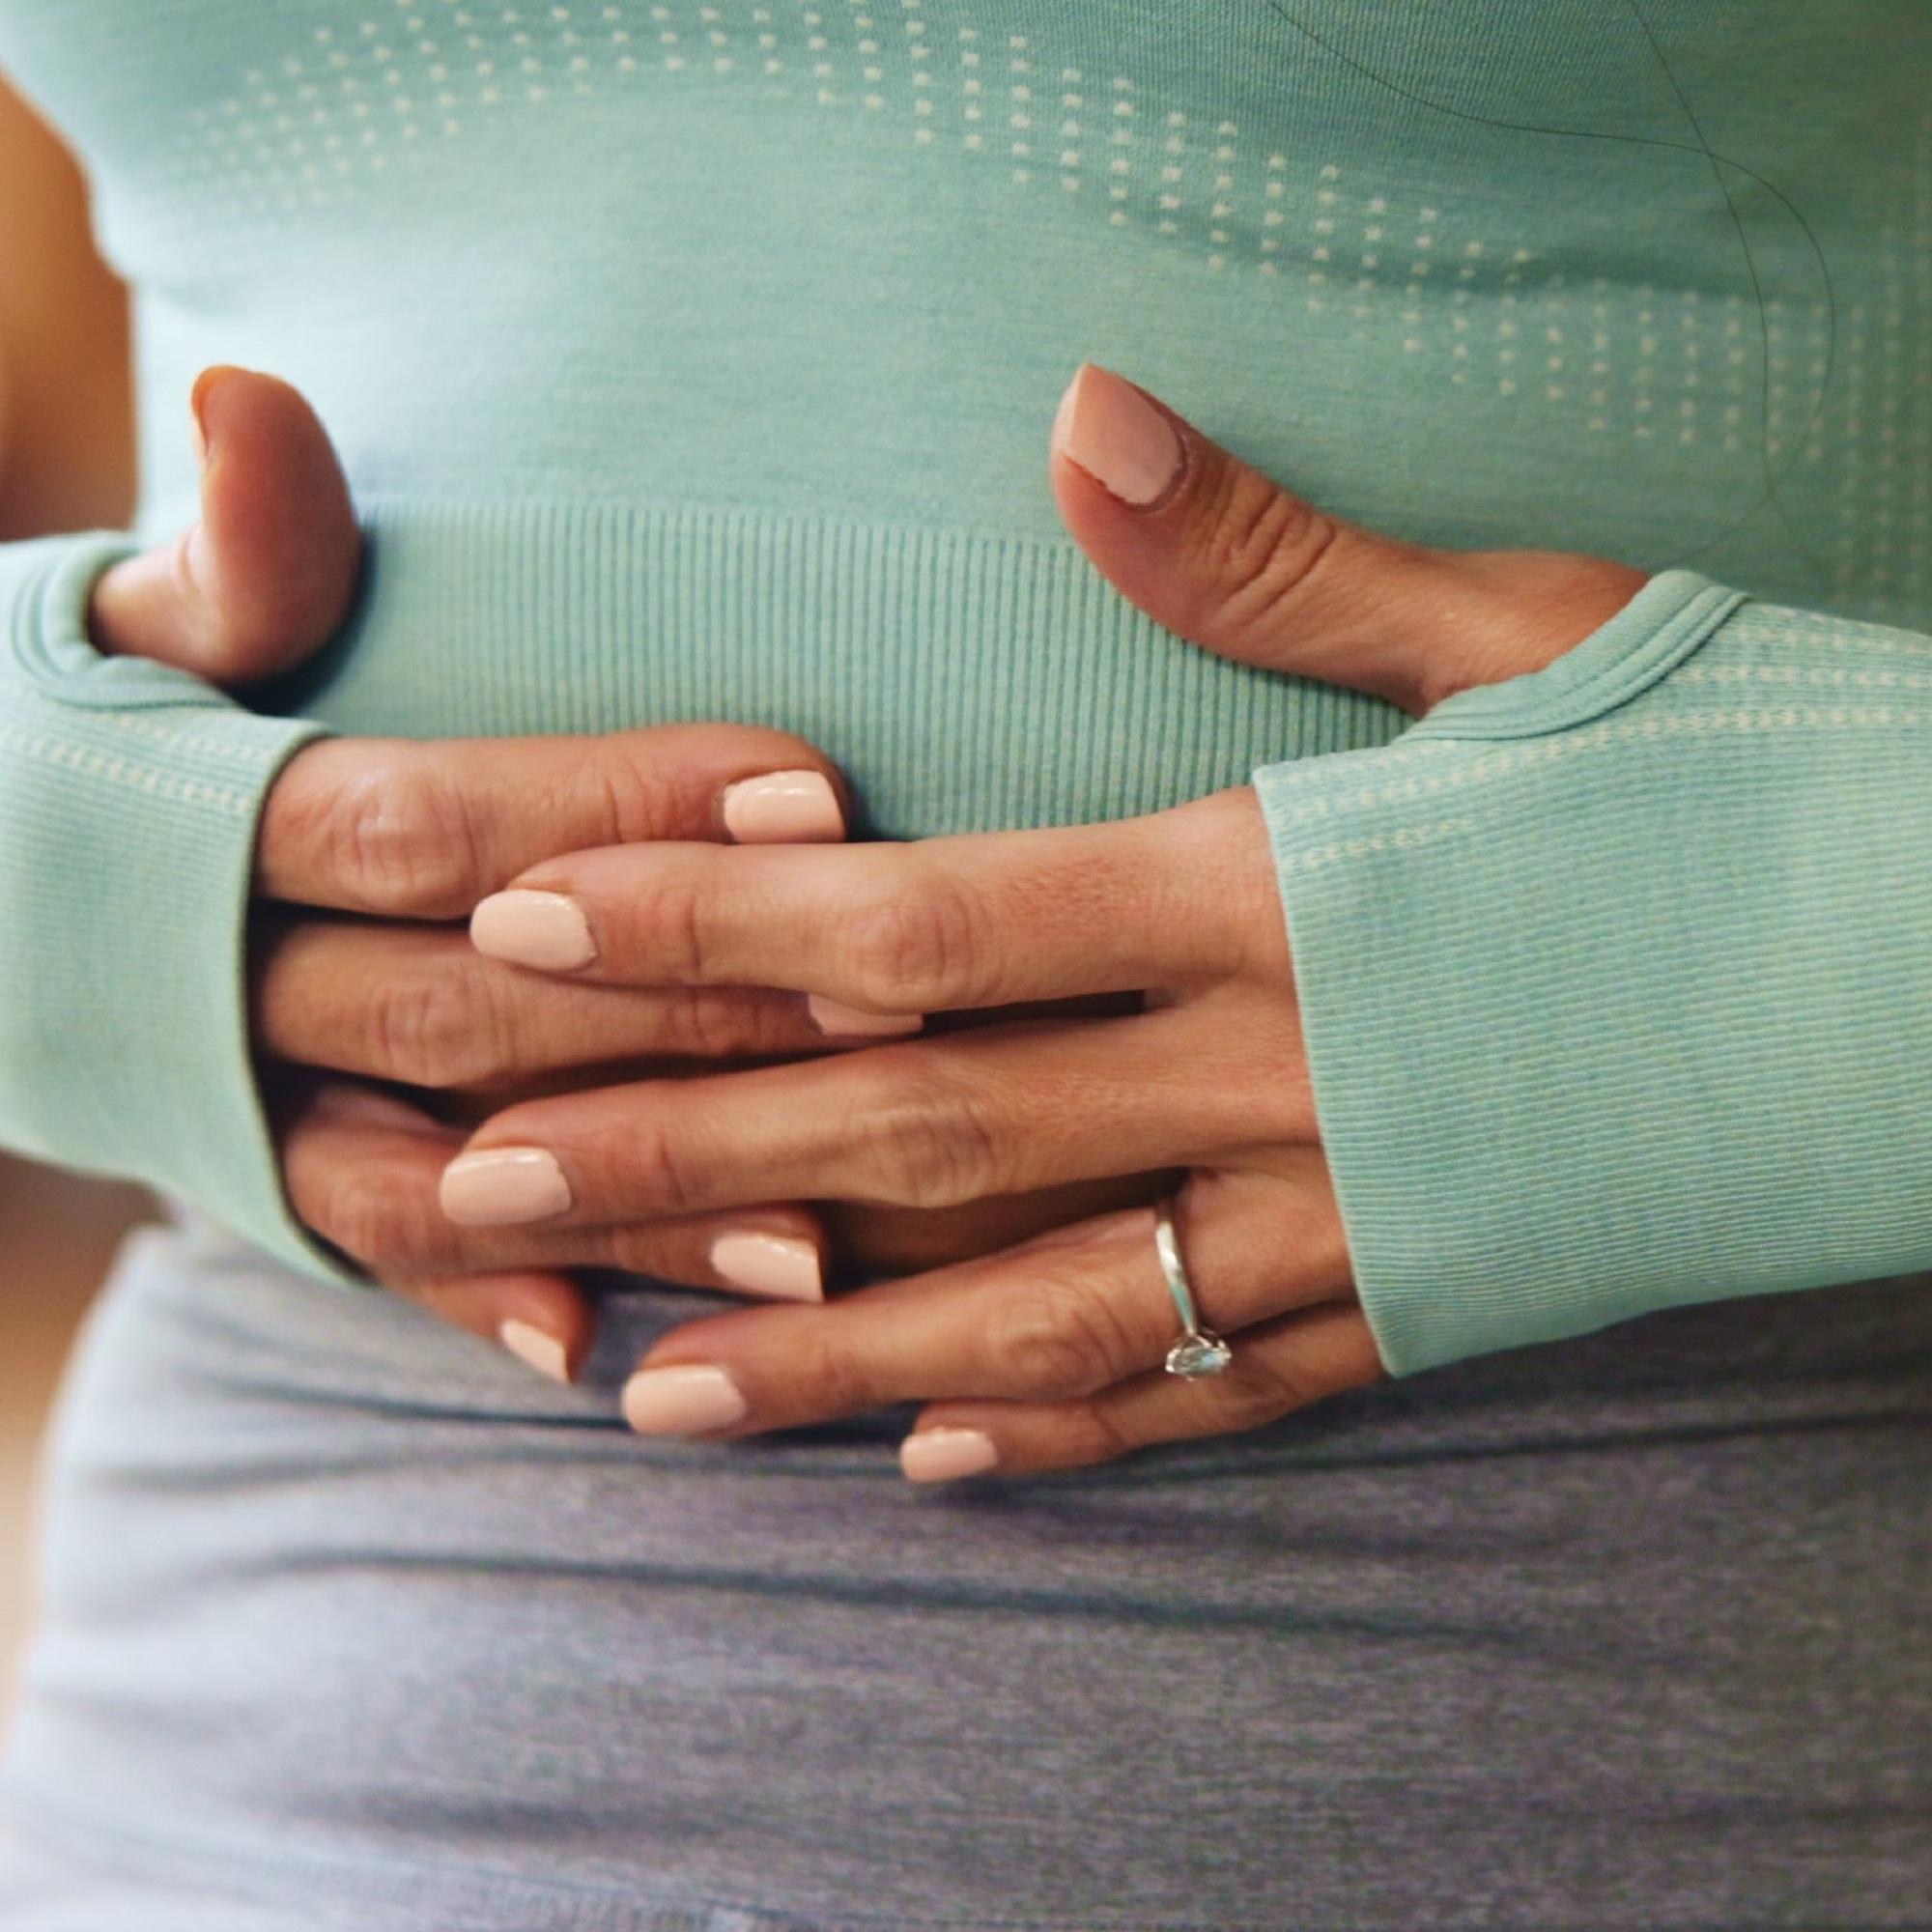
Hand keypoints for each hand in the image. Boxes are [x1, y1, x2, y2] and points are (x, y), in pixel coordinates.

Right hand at [87, 368, 862, 1379]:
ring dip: (626, 1205)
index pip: (441, 818)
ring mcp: (250, 1105)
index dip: (622, 803)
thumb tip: (244, 396)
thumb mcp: (143, 629)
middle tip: (901, 1008)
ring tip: (815, 1246)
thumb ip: (230, 559)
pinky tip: (595, 1348)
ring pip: (452, 1160)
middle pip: (482, 999)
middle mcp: (238, 981)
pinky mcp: (261, 1184)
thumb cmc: (113, 728)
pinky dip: (474, 1297)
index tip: (824, 788)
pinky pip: (371, 1255)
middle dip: (688, 1010)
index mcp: (220, 825)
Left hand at [444, 361, 1647, 1473]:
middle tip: (480, 1190)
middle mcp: (1277, 1077)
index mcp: (1275, 888)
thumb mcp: (1527, 632)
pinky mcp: (1425, 1304)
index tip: (538, 928)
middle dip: (691, 1163)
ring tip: (644, 1397)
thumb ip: (1275, 563)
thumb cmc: (1747, 776)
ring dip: (829, 1354)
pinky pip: (1217, 1390)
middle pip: (924, 1129)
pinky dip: (1076, 1427)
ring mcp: (1348, 1220)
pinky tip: (941, 1458)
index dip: (716, 921)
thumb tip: (1079, 423)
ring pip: (1038, 1303)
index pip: (929, 915)